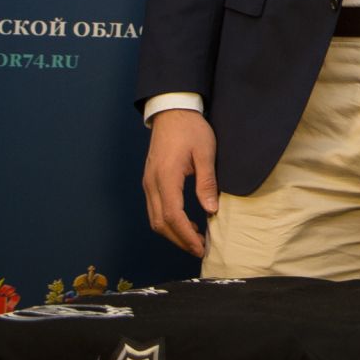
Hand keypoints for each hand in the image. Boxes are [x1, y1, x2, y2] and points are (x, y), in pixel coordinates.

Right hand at [143, 109, 217, 256]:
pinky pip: (155, 208)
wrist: (172, 111)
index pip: (172, 216)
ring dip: (172, 233)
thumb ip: (207, 182)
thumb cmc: (191, 129)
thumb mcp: (205, 152)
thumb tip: (211, 210)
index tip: (200, 246)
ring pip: (154, 218)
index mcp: (166, 177)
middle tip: (199, 248)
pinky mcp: (150, 180)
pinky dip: (168, 221)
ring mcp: (148, 183)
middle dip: (179, 240)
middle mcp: (152, 183)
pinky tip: (184, 223)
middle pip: (160, 223)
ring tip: (194, 239)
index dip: (186, 235)